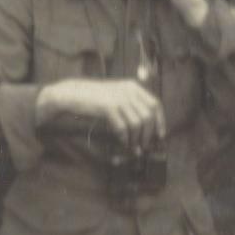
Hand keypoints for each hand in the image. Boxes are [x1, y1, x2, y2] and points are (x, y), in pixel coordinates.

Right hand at [42, 79, 165, 149]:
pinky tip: (122, 142)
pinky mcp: (109, 107)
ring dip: (137, 139)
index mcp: (133, 86)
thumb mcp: (117, 94)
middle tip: (144, 145)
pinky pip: (123, 127)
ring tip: (134, 148)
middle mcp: (129, 91)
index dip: (160, 121)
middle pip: (148, 115)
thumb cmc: (95, 98)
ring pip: (137, 123)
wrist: (74, 94)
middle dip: (148, 134)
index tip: (160, 135)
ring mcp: (119, 98)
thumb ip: (131, 105)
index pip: (155, 104)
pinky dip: (124, 138)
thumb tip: (145, 126)